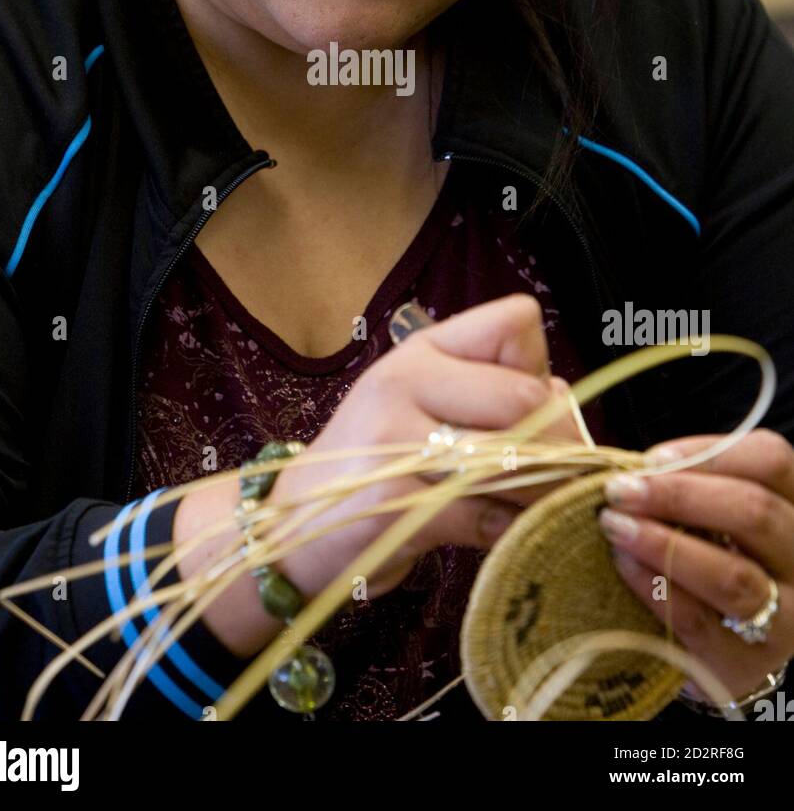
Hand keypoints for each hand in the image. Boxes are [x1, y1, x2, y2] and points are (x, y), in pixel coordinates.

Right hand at [270, 293, 583, 603]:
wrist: (291, 523)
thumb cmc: (375, 462)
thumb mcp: (421, 403)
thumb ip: (486, 391)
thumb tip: (564, 398)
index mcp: (421, 349)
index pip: (515, 323)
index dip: (541, 367)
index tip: (536, 407)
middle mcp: (405, 380)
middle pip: (526, 397)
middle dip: (562, 444)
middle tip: (564, 474)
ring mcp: (395, 440)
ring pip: (514, 459)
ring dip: (544, 492)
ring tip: (541, 505)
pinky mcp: (395, 501)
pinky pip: (485, 515)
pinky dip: (508, 530)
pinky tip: (500, 532)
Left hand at [598, 428, 793, 702]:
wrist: (716, 646)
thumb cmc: (707, 553)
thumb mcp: (712, 513)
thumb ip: (689, 481)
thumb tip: (635, 466)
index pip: (772, 461)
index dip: (709, 453)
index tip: (650, 458)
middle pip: (755, 514)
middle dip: (679, 496)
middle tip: (619, 490)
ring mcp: (784, 621)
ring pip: (732, 577)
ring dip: (663, 544)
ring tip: (614, 525)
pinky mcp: (744, 666)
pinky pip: (696, 621)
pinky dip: (653, 587)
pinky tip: (624, 564)